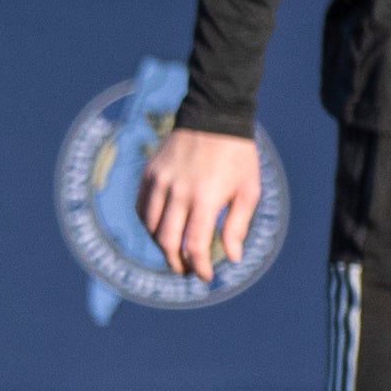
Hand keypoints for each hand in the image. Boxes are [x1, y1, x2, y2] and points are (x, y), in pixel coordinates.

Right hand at [137, 125, 261, 280]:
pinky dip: (148, 226)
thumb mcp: (248, 190)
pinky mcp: (150, 173)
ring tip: (174, 253)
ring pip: (151, 227)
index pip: (196, 245)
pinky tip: (160, 231)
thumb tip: (231, 258)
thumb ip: (238, 226)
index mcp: (207, 197)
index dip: (199, 267)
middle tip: (185, 271)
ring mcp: (161, 181)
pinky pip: (142, 208)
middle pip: (167, 241)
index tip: (205, 276)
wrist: (215, 114)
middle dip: (176, 263)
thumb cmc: (237, 156)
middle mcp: (179, 191)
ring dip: (161, 246)